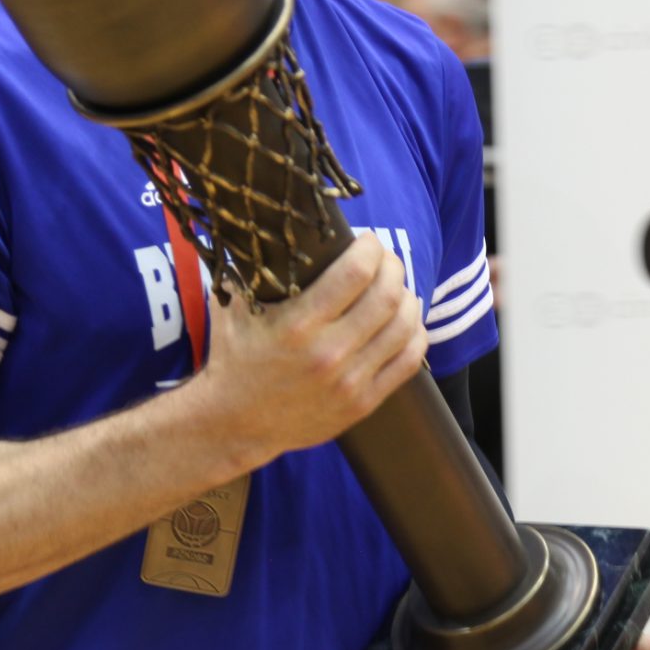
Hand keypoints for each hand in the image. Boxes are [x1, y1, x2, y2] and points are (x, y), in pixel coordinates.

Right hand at [187, 233, 426, 465]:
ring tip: (398, 287)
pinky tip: (407, 320)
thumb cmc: (235, 357)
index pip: (356, 273)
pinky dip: (415, 334)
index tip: (367, 240)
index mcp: (298, 325)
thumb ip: (254, 270)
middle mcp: (328, 353)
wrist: (234, 423)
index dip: (370, 248)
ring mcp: (349, 382)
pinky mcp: (362, 403)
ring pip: (405, 327)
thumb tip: (272, 226)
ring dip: (408, 297)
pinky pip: (408, 362)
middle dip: (393, 267)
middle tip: (385, 259)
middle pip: (387, 295)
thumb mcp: (235, 308)